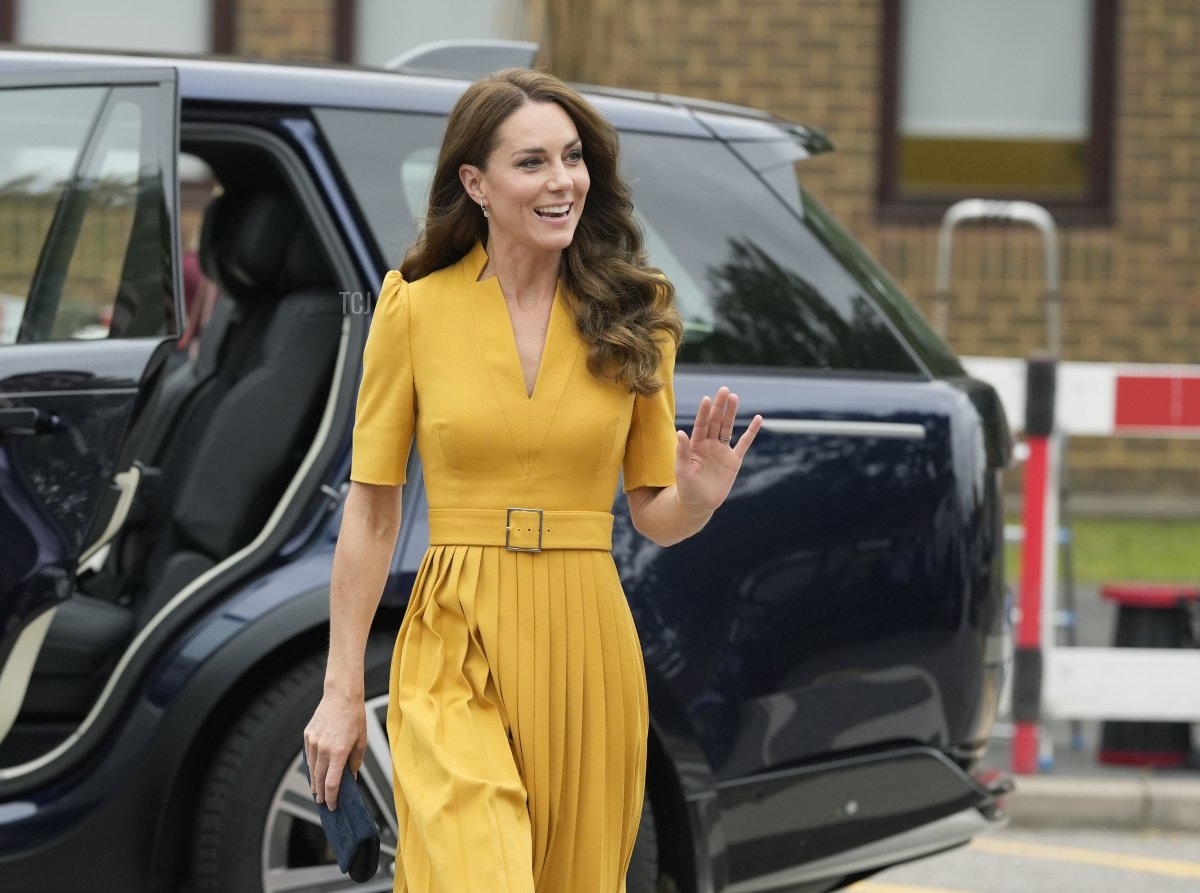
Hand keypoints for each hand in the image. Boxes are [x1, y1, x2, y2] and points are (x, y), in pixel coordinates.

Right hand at [303, 692, 367, 810]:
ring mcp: (313, 742)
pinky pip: (309, 755)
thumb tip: (352, 775)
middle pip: (319, 779)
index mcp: (338, 752)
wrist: (341, 695)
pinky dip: (311, 765)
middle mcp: (323, 749)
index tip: (332, 806)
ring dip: (314, 781)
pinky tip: (314, 771)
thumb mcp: (362, 740)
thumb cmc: (354, 716)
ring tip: (317, 790)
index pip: (331, 783)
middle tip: (323, 802)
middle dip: (321, 794)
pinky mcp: (308, 735)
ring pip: (311, 768)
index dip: (331, 798)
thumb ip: (356, 760)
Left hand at [674, 387, 762, 513]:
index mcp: (695, 445)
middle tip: (724, 390)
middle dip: (719, 407)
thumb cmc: (686, 488)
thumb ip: (681, 452)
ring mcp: (722, 451)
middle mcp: (709, 445)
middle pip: (715, 422)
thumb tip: (680, 432)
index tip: (707, 399)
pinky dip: (751, 432)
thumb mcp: (682, 471)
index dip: (704, 412)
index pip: (701, 425)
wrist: (699, 504)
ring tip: (734, 397)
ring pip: (728, 428)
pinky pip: (744, 443)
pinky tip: (758, 419)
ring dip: (731, 414)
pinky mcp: (734, 461)